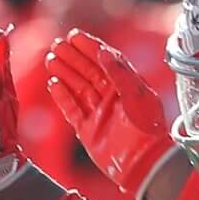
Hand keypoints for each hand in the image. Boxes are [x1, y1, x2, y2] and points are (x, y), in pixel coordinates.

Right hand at [46, 28, 174, 198]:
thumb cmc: (147, 129)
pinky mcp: (87, 131)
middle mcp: (111, 98)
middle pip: (87, 71)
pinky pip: (71, 110)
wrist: (144, 164)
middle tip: (57, 44)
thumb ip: (120, 72)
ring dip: (64, 73)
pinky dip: (62, 97)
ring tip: (51, 59)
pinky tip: (52, 84)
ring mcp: (98, 114)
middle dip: (72, 57)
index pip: (105, 61)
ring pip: (77, 88)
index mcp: (126, 86)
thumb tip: (103, 51)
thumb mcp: (137, 95)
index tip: (74, 35)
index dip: (89, 47)